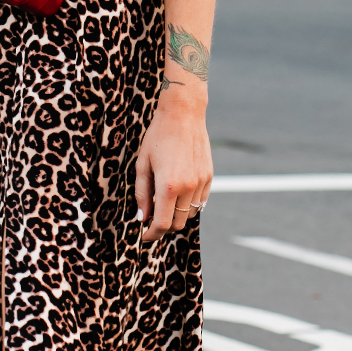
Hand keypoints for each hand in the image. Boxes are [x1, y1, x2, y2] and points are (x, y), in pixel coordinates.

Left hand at [134, 90, 213, 242]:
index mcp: (168, 186)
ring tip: (165, 203)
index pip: (162, 224)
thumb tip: (142, 217)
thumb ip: (142, 194)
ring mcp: (201, 182)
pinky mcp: (209, 176)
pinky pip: (200, 201)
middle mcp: (188, 187)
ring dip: (177, 215)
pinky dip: (189, 204)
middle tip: (152, 219)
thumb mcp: (142, 165)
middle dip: (164, 226)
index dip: (152, 234)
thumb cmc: (158, 137)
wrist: (183, 115)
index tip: (144, 235)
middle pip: (177, 223)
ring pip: (190, 214)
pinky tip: (179, 194)